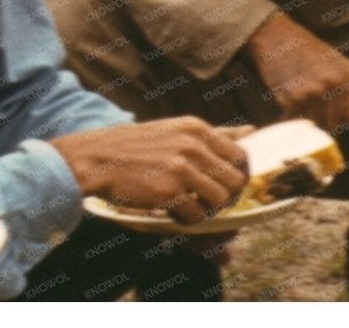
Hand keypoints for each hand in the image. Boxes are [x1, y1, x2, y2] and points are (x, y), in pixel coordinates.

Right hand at [51, 117, 248, 222]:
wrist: (97, 159)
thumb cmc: (137, 147)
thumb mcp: (177, 129)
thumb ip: (214, 133)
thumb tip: (251, 130)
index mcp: (198, 129)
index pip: (241, 156)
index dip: (238, 177)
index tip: (226, 187)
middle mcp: (194, 145)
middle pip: (236, 181)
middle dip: (227, 197)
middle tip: (208, 202)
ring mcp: (182, 168)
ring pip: (220, 200)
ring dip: (208, 210)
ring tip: (189, 207)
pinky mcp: (168, 191)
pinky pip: (196, 215)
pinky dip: (188, 220)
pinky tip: (172, 212)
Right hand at [244, 12, 348, 132]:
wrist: (276, 37)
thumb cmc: (306, 51)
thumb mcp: (336, 63)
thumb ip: (347, 88)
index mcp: (347, 73)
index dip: (345, 121)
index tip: (336, 120)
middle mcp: (333, 82)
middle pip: (335, 124)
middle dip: (325, 125)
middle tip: (314, 115)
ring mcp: (313, 90)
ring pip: (315, 125)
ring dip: (307, 122)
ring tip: (301, 107)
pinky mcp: (291, 98)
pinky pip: (295, 120)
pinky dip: (291, 117)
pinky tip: (289, 103)